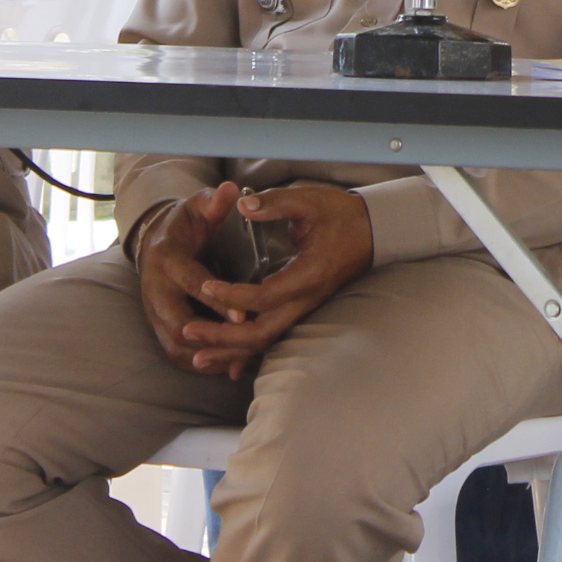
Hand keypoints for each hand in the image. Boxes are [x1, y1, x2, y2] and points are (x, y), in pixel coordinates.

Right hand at [133, 186, 238, 370]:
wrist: (154, 240)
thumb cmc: (185, 224)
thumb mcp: (198, 208)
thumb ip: (214, 202)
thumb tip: (231, 189)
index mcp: (166, 259)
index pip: (190, 283)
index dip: (216, 300)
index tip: (242, 315)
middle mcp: (155, 289)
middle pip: (177, 324)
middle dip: (211, 337)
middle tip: (245, 344)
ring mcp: (154, 311)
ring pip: (175, 345)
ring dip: (206, 355)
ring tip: (239, 359)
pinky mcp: (157, 326)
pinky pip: (174, 353)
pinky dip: (198, 362)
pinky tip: (226, 365)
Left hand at [171, 183, 375, 376]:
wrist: (373, 230)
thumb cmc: (341, 214)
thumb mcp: (310, 200)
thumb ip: (274, 203)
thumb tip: (241, 206)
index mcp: (308, 275)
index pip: (265, 296)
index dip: (232, 295)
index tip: (204, 285)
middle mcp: (306, 299)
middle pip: (261, 333)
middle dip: (223, 337)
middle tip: (188, 331)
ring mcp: (304, 308)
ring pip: (264, 342)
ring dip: (230, 351)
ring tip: (197, 358)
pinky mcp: (299, 309)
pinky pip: (270, 338)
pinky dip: (245, 352)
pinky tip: (224, 361)